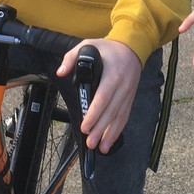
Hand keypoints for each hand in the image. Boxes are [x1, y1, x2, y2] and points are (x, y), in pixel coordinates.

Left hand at [57, 38, 140, 154]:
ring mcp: (128, 94)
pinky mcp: (130, 99)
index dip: (94, 113)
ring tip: (100, 148)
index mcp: (113, 74)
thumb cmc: (108, 49)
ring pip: (119, 117)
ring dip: (110, 134)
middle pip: (111, 111)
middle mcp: (123, 86)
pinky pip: (124, 117)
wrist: (132, 48)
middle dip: (100, 129)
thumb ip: (72, 57)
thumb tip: (60, 72)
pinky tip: (110, 141)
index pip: (103, 97)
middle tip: (90, 142)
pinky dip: (117, 130)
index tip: (85, 126)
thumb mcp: (88, 45)